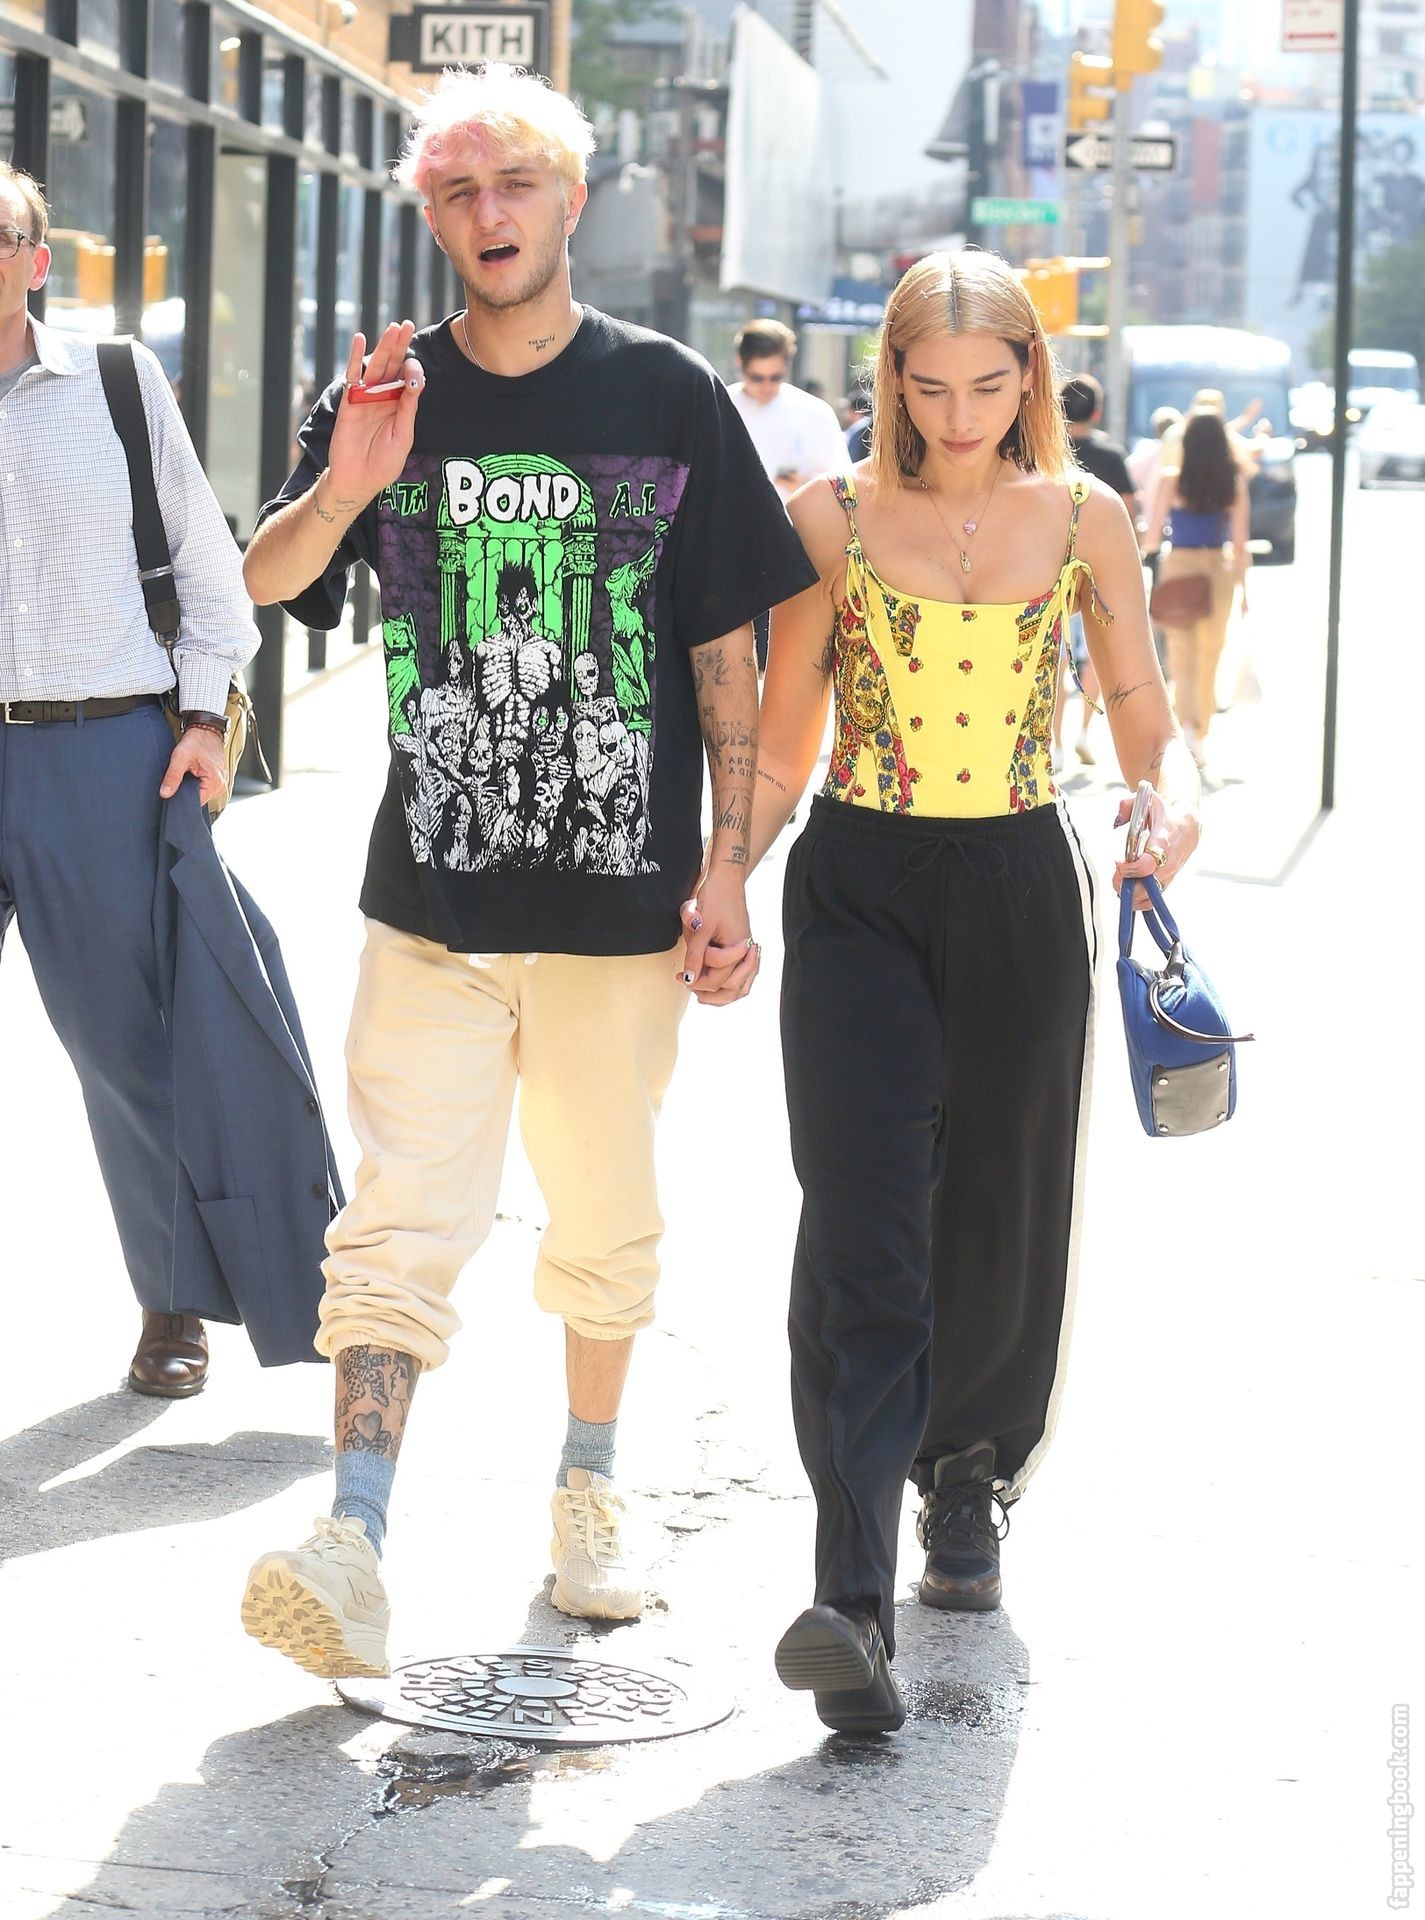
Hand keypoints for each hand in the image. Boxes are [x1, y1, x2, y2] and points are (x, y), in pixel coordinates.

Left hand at [160, 725, 227, 806]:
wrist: (206, 729)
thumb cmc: (197, 741)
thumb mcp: (180, 758)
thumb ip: (172, 777)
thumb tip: (165, 793)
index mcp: (215, 783)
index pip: (196, 803)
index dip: (182, 798)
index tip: (173, 791)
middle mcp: (221, 785)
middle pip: (199, 799)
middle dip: (186, 792)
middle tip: (178, 779)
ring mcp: (220, 783)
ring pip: (201, 793)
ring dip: (191, 787)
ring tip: (186, 774)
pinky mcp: (217, 779)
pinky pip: (204, 787)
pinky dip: (196, 783)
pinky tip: (191, 774)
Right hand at [326, 323, 424, 506]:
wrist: (360, 480)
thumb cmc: (384, 463)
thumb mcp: (403, 437)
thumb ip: (408, 409)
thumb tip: (415, 382)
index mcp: (399, 405)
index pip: (407, 379)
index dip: (413, 371)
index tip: (414, 374)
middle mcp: (383, 397)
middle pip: (392, 365)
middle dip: (399, 345)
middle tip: (406, 324)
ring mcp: (366, 397)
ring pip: (376, 366)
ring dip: (384, 347)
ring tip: (392, 327)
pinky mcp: (349, 401)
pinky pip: (353, 376)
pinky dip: (356, 358)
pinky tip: (361, 341)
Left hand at [677, 868, 760, 1005]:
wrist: (726, 879)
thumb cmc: (715, 897)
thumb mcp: (701, 926)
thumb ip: (696, 955)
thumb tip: (690, 979)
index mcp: (739, 948)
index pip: (718, 978)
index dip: (697, 980)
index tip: (680, 976)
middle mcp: (747, 953)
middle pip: (731, 988)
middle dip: (708, 990)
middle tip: (687, 984)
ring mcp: (748, 952)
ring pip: (741, 987)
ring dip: (721, 995)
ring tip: (702, 996)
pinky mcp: (744, 949)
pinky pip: (743, 977)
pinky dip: (730, 986)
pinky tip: (716, 989)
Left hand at [1111, 788, 1199, 908]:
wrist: (1186, 827)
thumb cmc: (1163, 815)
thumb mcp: (1147, 801)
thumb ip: (1128, 805)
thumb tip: (1118, 820)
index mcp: (1163, 842)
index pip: (1149, 864)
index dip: (1131, 869)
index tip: (1119, 863)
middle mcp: (1168, 863)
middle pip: (1147, 887)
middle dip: (1126, 885)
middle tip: (1116, 874)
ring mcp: (1168, 876)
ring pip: (1148, 898)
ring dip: (1129, 894)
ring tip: (1120, 880)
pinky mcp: (1165, 884)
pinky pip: (1150, 902)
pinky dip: (1136, 901)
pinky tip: (1127, 889)